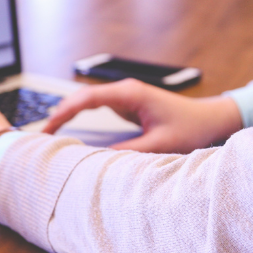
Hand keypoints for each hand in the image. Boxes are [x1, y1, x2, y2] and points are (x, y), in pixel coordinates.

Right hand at [43, 79, 242, 153]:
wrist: (210, 119)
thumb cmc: (191, 128)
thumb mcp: (160, 144)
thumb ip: (129, 152)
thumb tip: (98, 160)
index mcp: (130, 94)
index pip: (87, 98)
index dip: (64, 112)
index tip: (48, 128)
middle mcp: (125, 91)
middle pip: (82, 98)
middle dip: (60, 113)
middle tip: (41, 135)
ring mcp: (126, 96)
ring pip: (88, 102)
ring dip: (69, 115)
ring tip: (49, 134)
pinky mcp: (128, 105)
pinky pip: (97, 108)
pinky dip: (81, 118)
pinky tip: (70, 130)